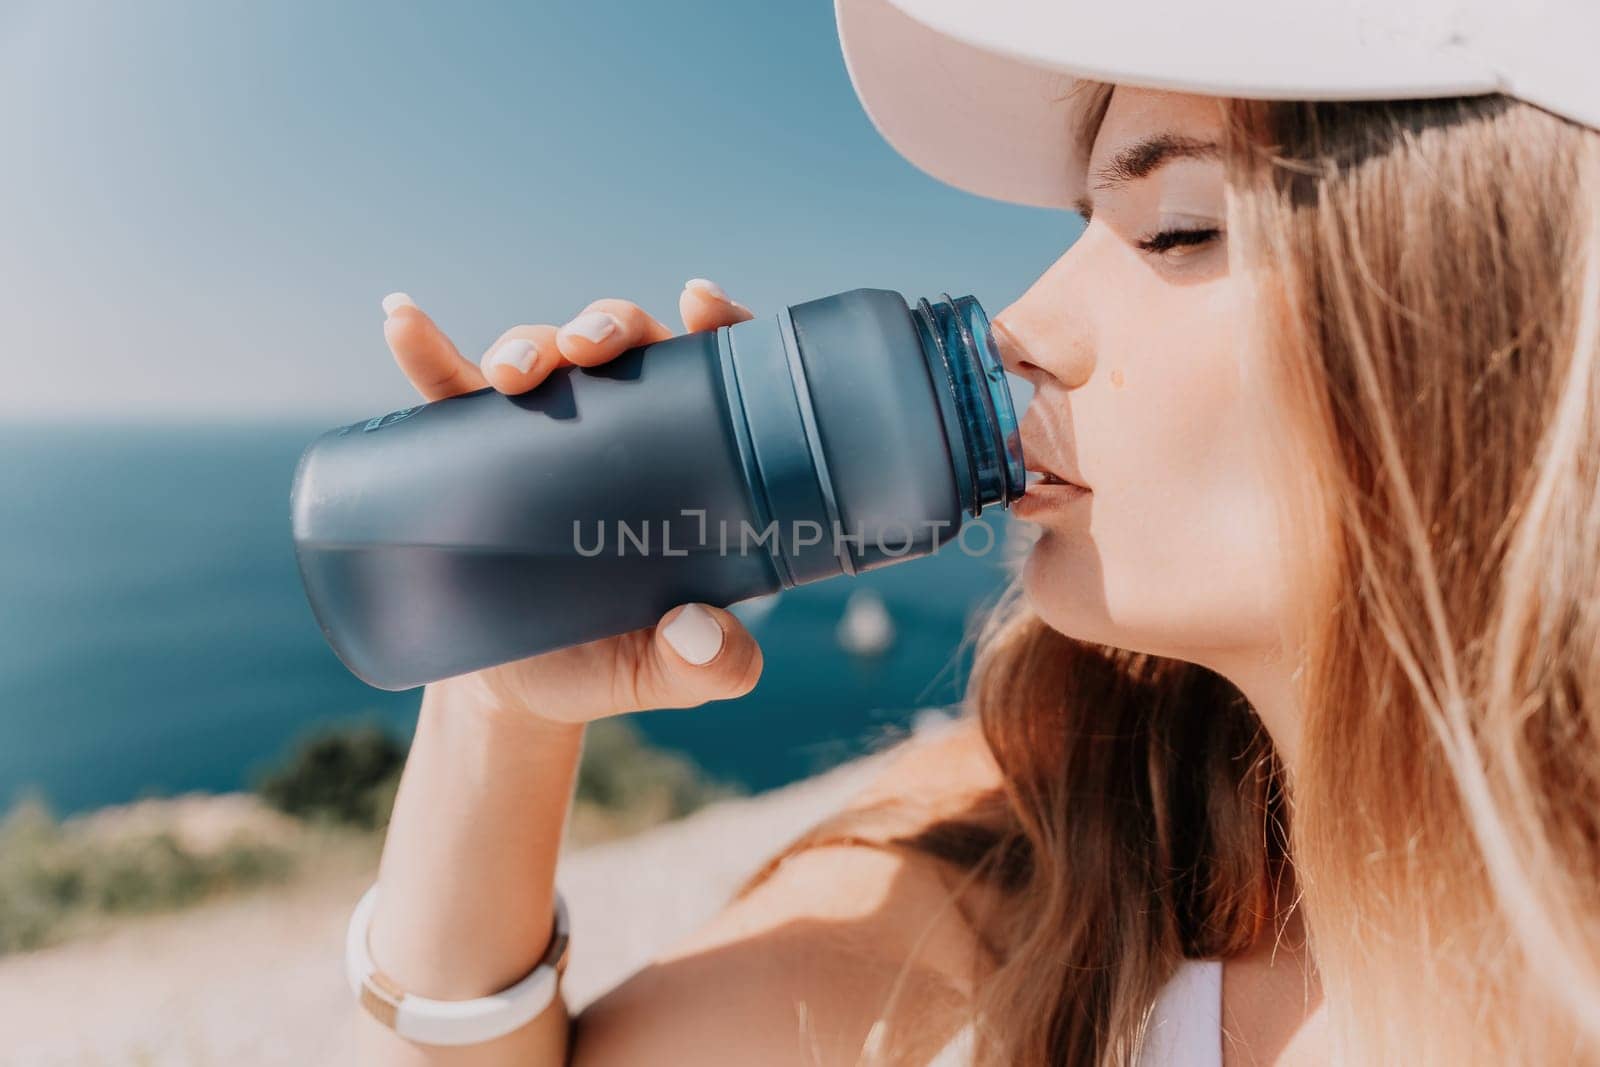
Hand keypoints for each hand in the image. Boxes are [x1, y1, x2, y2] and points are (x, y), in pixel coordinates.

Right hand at [379, 279, 763, 723]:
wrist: (514, 690)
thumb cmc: (607, 663)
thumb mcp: (666, 673)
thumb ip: (708, 666)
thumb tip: (698, 631)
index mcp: (685, 463)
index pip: (713, 375)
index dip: (717, 325)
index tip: (702, 305)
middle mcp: (618, 433)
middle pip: (624, 347)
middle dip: (608, 325)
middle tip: (589, 347)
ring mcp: (541, 436)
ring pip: (542, 357)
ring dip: (528, 342)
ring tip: (513, 373)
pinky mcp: (471, 453)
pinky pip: (447, 390)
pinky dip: (424, 351)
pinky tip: (402, 321)